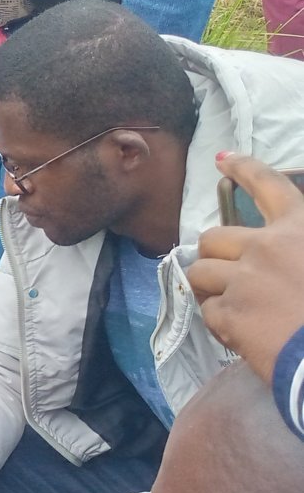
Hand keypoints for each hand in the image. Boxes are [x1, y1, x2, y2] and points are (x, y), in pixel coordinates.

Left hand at [188, 153, 303, 384]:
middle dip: (216, 254)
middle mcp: (265, 247)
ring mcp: (242, 281)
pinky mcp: (227, 315)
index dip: (243, 168)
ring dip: (211, 287)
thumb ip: (300, 244)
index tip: (222, 159)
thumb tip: (281, 246)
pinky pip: (207, 311)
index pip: (268, 185)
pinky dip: (219, 321)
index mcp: (299, 230)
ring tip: (235, 304)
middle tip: (232, 273)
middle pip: (213, 237)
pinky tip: (243, 332)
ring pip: (199, 272)